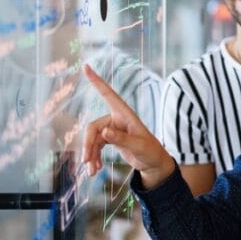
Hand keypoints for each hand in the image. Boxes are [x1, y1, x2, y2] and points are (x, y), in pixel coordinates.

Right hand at [81, 64, 174, 186]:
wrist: (154, 164)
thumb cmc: (151, 152)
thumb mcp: (139, 146)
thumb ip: (122, 139)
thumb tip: (104, 133)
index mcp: (125, 115)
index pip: (109, 94)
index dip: (97, 81)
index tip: (86, 66)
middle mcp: (116, 119)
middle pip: (93, 128)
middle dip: (88, 145)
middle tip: (86, 162)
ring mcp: (112, 129)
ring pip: (92, 139)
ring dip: (90, 155)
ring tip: (91, 172)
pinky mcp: (110, 139)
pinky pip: (95, 146)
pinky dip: (93, 158)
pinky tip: (94, 170)